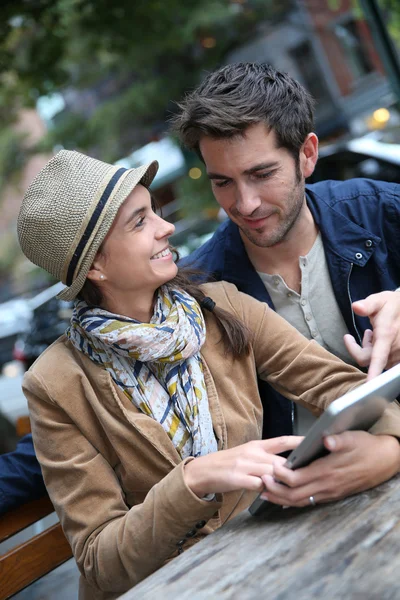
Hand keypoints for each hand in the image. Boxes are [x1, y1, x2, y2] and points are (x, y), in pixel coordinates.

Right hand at [183, 436, 302, 497]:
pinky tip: (270, 495)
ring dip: (281, 483)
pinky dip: (266, 490)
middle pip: (280, 461)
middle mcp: (252, 453)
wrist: (203, 471)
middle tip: (307, 477)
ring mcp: (244, 465)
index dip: (298, 442)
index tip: (314, 442)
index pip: (282, 441)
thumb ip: (266, 459)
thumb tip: (286, 466)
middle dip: (293, 471)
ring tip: (291, 490)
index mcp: (256, 445)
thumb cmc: (228, 464)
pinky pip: (258, 485)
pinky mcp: (237, 478)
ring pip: (271, 473)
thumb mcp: (247, 455)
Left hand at [260, 431, 399, 506]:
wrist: (384, 460)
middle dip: (275, 490)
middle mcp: (327, 486)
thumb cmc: (366, 447)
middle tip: (260, 483)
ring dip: (282, 499)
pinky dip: (294, 501)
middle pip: (294, 495)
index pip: (296, 479)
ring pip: (301, 502)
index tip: (269, 467)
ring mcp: (330, 492)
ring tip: (265, 494)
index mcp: (327, 471)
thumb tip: (326, 440)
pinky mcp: (333, 494)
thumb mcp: (353, 438)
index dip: (280, 476)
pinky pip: (310, 501)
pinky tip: (285, 499)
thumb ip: (337, 441)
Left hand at [344, 291, 399, 378]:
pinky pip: (382, 361)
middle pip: (368, 359)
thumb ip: (367, 305)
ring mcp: (397, 355)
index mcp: (387, 334)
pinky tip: (380, 339)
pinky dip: (377, 352)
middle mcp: (394, 348)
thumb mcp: (379, 300)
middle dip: (360, 347)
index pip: (377, 357)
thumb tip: (356, 307)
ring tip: (374, 333)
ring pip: (374, 360)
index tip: (370, 385)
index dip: (374, 372)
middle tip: (365, 332)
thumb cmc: (391, 304)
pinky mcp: (398, 358)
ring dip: (370, 349)